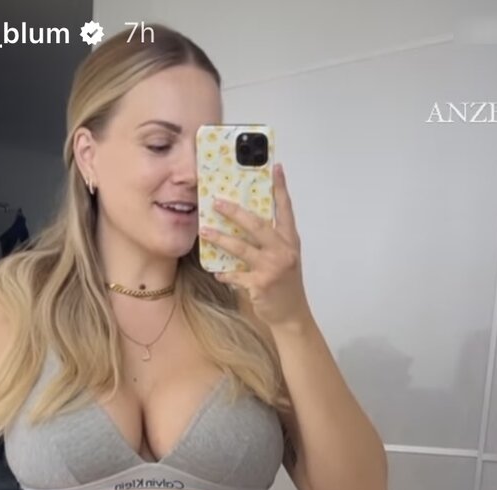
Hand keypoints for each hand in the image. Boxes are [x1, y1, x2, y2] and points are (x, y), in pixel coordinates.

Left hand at [200, 162, 308, 327]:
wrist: (292, 314)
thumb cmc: (286, 284)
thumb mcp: (285, 257)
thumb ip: (272, 240)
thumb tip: (247, 223)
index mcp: (290, 241)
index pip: (285, 209)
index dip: (281, 188)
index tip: (276, 167)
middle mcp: (283, 251)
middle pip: (257, 224)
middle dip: (235, 212)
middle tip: (217, 201)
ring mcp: (272, 268)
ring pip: (242, 248)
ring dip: (221, 238)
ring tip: (204, 231)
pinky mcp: (260, 284)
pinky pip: (236, 275)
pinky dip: (224, 273)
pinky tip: (216, 271)